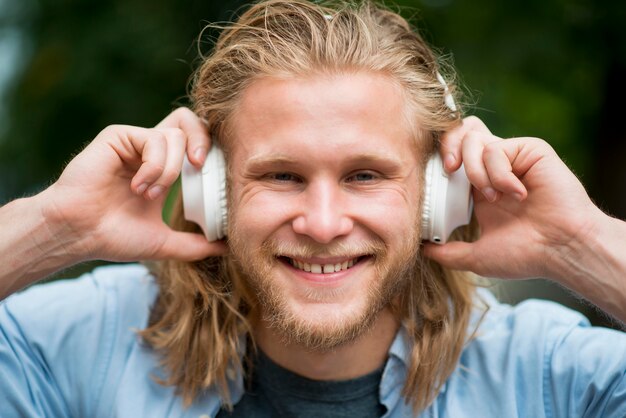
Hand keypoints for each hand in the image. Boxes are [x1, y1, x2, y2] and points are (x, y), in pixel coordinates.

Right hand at [42, 107, 226, 262]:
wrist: (78, 234)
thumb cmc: (114, 237)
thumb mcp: (164, 242)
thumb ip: (196, 244)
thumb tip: (228, 248)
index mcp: (164, 170)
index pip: (197, 145)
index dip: (212, 154)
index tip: (215, 179)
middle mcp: (151, 152)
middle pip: (190, 123)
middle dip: (203, 141)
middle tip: (200, 168)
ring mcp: (135, 143)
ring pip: (175, 136)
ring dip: (169, 171)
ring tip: (148, 195)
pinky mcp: (119, 136)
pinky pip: (154, 139)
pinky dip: (154, 167)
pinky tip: (138, 187)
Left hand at [425, 116, 599, 281]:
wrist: (561, 250)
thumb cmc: (527, 254)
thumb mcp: (477, 256)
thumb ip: (449, 252)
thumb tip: (422, 250)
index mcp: (479, 186)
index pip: (451, 155)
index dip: (437, 161)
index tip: (432, 183)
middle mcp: (494, 167)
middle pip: (460, 132)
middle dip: (447, 147)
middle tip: (450, 171)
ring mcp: (512, 157)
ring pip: (474, 137)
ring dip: (474, 170)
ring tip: (491, 197)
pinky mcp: (529, 150)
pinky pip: (496, 149)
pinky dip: (498, 174)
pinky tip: (517, 194)